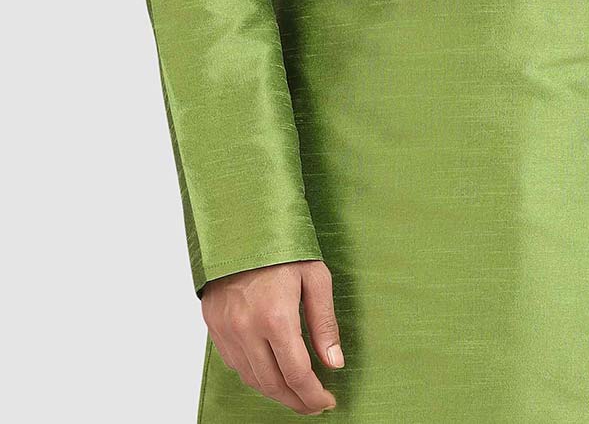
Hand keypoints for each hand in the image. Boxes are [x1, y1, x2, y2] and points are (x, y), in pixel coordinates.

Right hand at [202, 258, 343, 414]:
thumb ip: (325, 323)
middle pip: (272, 384)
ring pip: (252, 379)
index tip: (327, 402)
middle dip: (296, 400)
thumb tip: (334, 362)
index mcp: (276, 317)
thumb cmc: (282, 246)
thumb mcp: (315, 277)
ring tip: (295, 391)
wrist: (240, 224)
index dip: (313, 395)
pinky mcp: (214, 326)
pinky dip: (254, 374)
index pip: (297, 374)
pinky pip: (234, 364)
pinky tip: (270, 370)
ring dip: (275, 391)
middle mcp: (247, 329)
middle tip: (313, 403)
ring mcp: (226, 330)